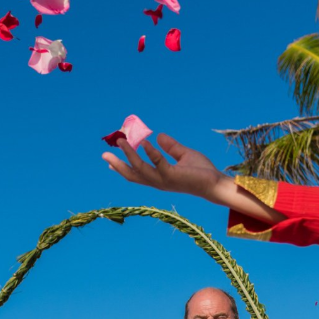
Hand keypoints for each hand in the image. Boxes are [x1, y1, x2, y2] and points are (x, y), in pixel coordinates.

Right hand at [102, 134, 227, 201]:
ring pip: (141, 169)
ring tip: (121, 141)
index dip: (122, 168)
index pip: (137, 174)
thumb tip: (158, 135)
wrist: (215, 183)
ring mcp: (164, 180)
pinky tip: (145, 142)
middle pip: (133, 175)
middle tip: (104, 154)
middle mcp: (158, 181)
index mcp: (159, 177)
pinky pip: (159, 163)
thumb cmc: (201, 172)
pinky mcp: (173, 176)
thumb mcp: (183, 155)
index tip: (109, 161)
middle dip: (118, 165)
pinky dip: (151, 153)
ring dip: (130, 155)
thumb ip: (170, 147)